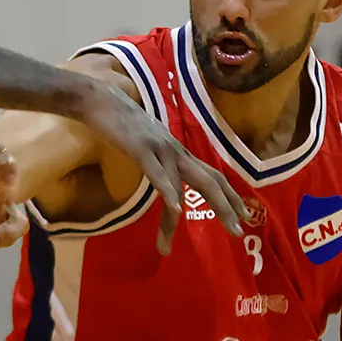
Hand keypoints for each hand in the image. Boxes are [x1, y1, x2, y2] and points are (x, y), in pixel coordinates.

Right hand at [78, 82, 248, 252]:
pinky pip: (158, 174)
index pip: (211, 175)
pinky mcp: (141, 149)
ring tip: (184, 240)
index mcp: (177, 152)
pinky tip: (176, 210)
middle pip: (210, 181)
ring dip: (187, 215)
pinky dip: (168, 192)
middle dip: (226, 206)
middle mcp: (176, 151)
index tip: (242, 214)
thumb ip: (157, 159)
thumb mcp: (146, 144)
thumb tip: (162, 176)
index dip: (229, 195)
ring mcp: (160, 149)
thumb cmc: (119, 122)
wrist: (99, 100)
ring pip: (185, 183)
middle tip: (238, 231)